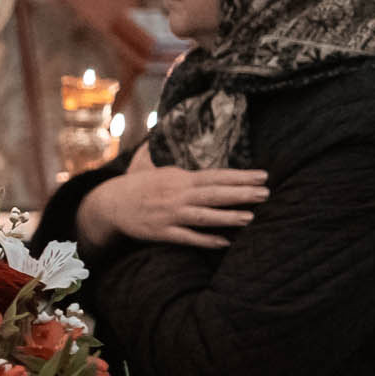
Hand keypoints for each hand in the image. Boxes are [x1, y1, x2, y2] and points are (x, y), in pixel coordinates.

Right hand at [74, 143, 269, 251]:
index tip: (263, 175)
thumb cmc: (134, 185)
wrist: (108, 204)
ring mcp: (169, 214)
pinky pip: (187, 237)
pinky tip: (224, 242)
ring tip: (250, 217)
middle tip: (266, 193)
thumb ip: (166, 154)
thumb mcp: (151, 165)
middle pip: (214, 194)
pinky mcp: (161, 232)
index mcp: (179, 178)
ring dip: (227, 217)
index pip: (215, 175)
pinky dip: (205, 240)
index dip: (240, 176)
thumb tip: (166, 133)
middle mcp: (177, 195)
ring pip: (204, 216)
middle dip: (241, 193)